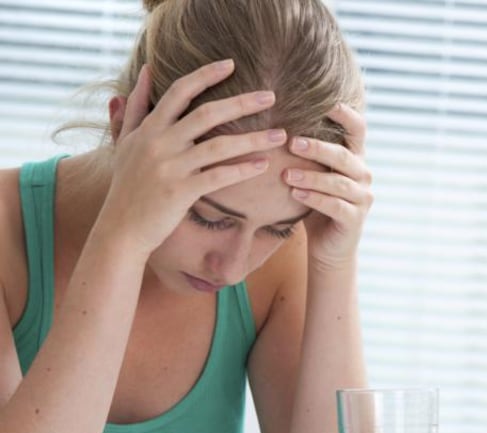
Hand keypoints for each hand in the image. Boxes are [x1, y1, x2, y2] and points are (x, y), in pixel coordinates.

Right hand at [97, 59, 285, 256]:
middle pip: (206, 114)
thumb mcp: (125, 142)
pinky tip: (263, 165)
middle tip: (271, 95)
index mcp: (148, 128)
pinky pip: (218, 176)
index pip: (179, 91)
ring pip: (219, 145)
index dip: (205, 75)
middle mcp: (159, 143)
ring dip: (254, 138)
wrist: (121, 229)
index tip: (231, 64)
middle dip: (242, 102)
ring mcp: (170, 167)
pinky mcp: (181, 192)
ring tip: (281, 135)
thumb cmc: (127, 184)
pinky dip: (242, 169)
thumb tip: (144, 70)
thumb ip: (135, 107)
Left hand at [285, 103, 372, 271]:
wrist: (329, 246)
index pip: (358, 129)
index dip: (345, 113)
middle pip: (343, 155)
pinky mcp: (355, 219)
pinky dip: (314, 199)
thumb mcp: (313, 174)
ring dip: (311, 176)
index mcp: (355, 158)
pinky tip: (295, 194)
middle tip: (291, 142)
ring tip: (286, 175)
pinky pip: (335, 206)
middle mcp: (363, 175)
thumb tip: (275, 119)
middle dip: (317, 148)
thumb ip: (306, 153)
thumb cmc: (316, 203)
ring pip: (337, 182)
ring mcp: (362, 197)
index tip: (325, 101)